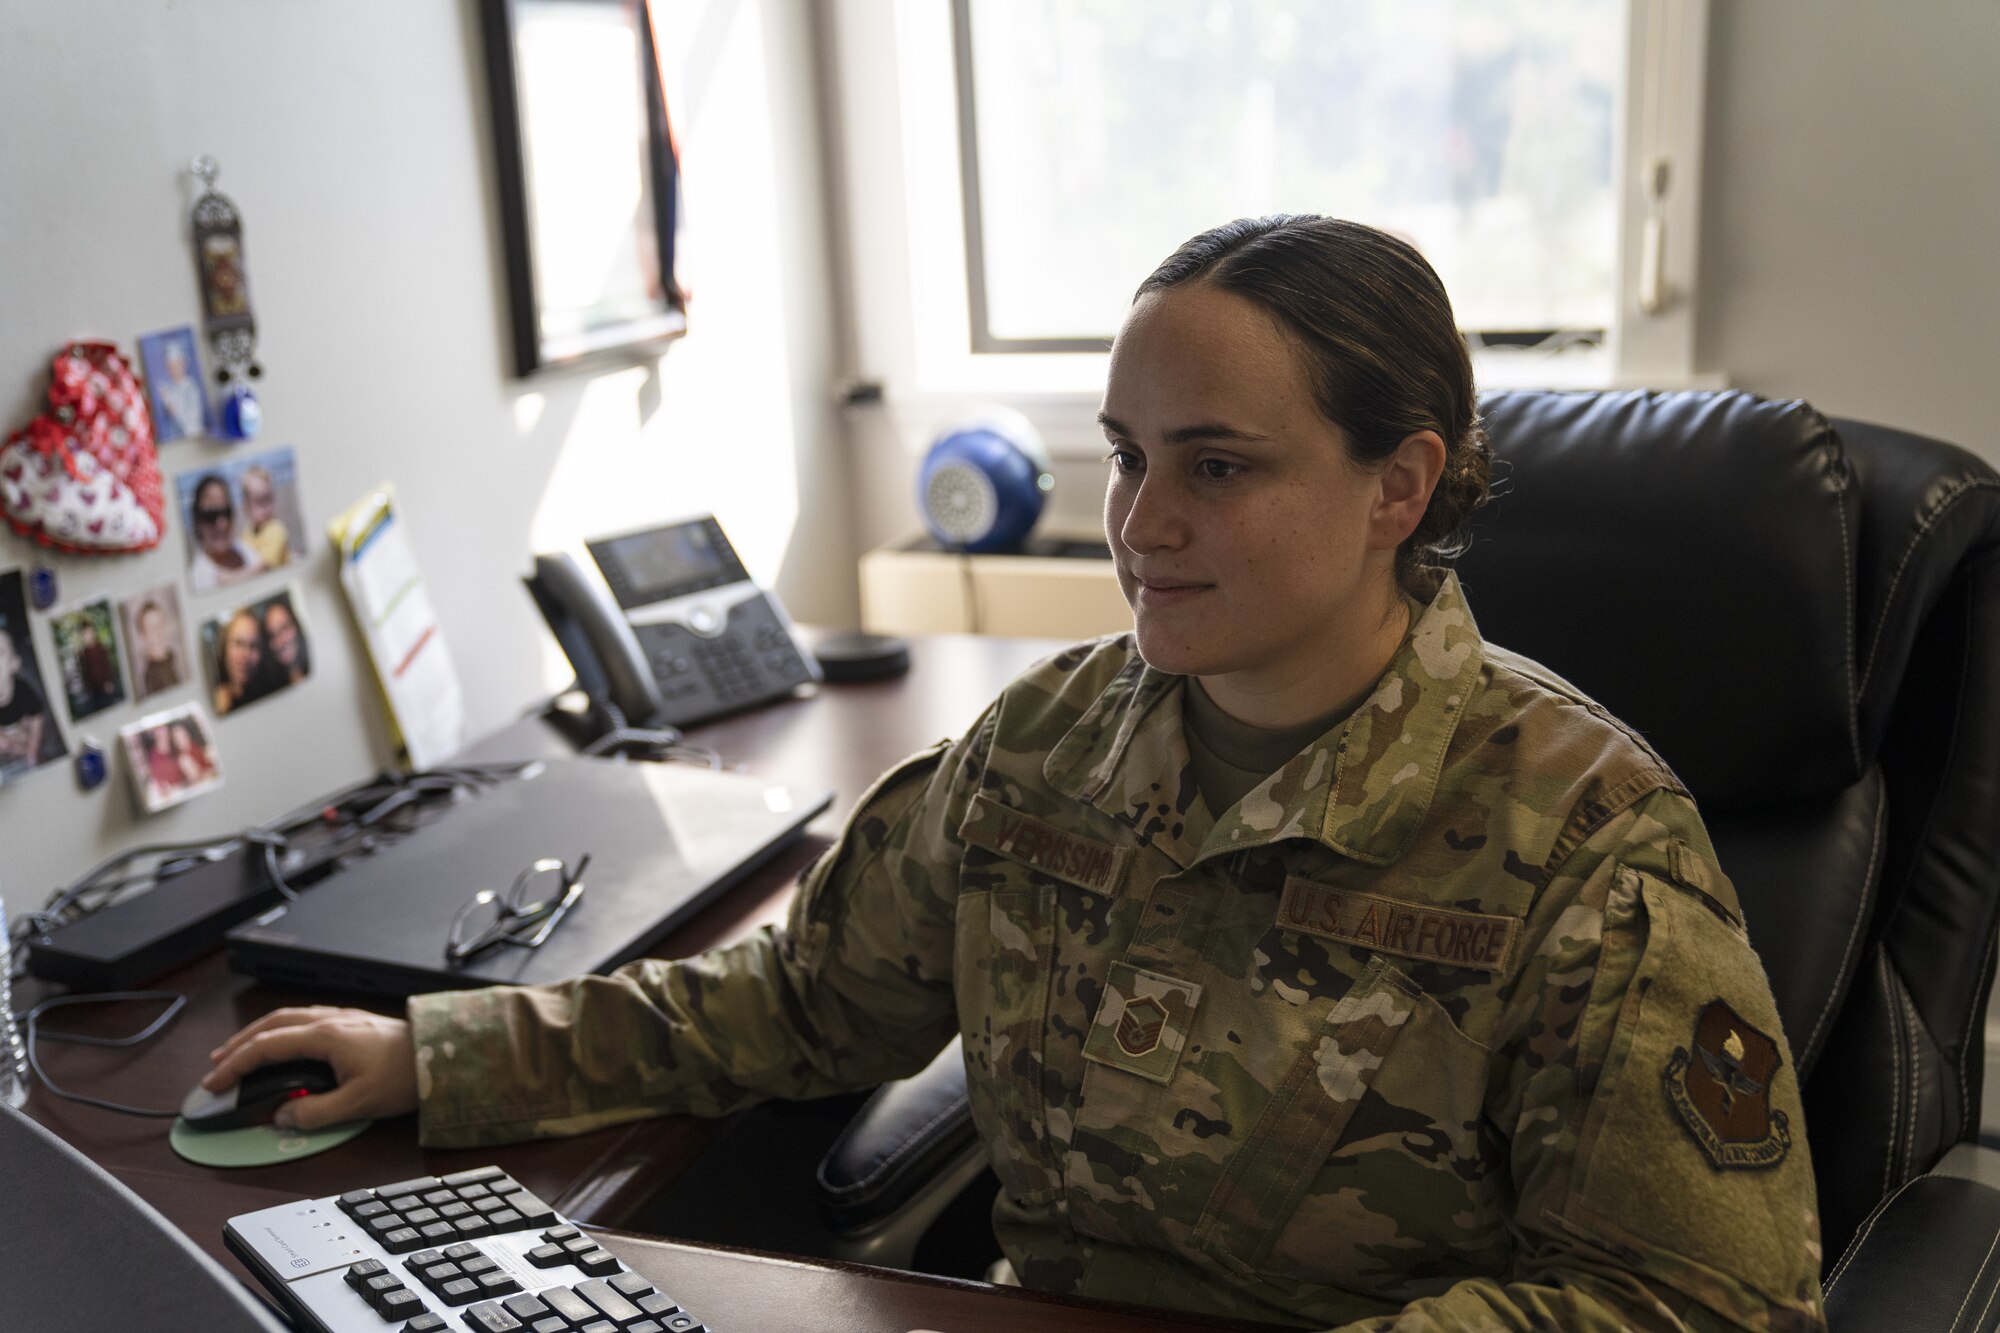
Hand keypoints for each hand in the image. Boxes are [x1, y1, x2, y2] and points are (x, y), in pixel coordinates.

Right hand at [205, 1006, 418, 1130]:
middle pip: (272, 1025)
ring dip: (259, 1034)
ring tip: (240, 1053)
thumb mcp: (357, 1103)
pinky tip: (282, 1043)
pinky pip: (306, 1019)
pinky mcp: (353, 1022)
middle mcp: (330, 1020)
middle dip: (239, 1045)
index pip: (266, 1047)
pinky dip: (283, 1030)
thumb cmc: (405, 1075)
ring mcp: (342, 1018)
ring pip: (288, 1018)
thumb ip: (314, 1113)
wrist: (443, 1054)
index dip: (235, 1065)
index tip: (214, 1083)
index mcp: (325, 1037)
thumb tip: (280, 1116)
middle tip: (216, 1067)